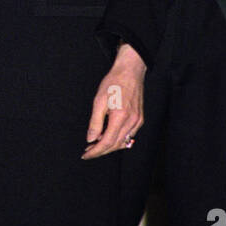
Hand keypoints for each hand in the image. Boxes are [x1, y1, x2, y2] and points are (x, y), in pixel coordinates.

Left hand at [82, 43, 145, 158]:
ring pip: (122, 142)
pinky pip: (128, 135)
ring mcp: (138, 121)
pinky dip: (117, 139)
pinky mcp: (140, 119)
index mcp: (121, 117)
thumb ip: (95, 122)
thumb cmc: (114, 82)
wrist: (130, 71)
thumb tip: (91, 139)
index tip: (86, 154)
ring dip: (109, 146)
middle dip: (101, 150)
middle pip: (115, 145)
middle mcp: (132, 122)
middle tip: (88, 150)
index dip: (95, 151)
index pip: (107, 142)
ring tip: (95, 144)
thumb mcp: (99, 101)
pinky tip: (108, 136)